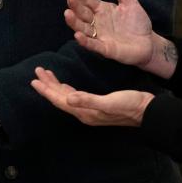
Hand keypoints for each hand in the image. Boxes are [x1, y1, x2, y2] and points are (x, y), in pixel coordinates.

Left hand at [31, 67, 152, 126]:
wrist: (147, 111)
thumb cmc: (129, 105)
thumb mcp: (109, 102)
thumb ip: (88, 100)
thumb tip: (68, 98)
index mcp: (84, 112)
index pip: (59, 100)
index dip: (46, 90)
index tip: (34, 80)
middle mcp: (84, 112)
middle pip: (60, 98)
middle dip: (48, 85)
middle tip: (38, 71)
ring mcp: (89, 109)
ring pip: (66, 96)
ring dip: (55, 85)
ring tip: (46, 74)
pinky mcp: (96, 104)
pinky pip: (74, 96)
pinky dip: (66, 88)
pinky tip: (64, 85)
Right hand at [64, 0, 153, 68]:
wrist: (149, 43)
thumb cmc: (137, 22)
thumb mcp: (129, 2)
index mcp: (101, 10)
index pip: (87, 0)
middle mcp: (96, 22)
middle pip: (82, 13)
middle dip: (75, 5)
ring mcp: (100, 35)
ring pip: (83, 28)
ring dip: (74, 22)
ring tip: (67, 13)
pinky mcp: (105, 49)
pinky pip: (93, 44)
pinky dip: (84, 41)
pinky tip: (77, 35)